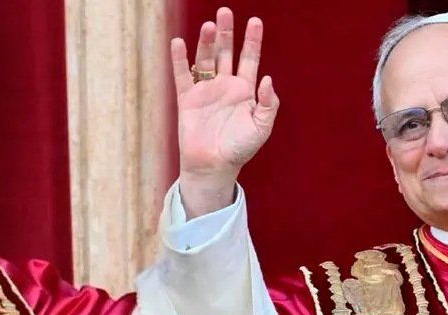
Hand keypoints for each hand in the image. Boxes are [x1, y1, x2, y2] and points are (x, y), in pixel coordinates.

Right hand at [171, 8, 278, 217]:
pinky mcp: (187, 99)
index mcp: (244, 91)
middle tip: (225, 12)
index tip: (255, 21)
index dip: (252, 41)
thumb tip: (267, 79)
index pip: (249, 59)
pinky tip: (179, 43)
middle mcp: (224, 86)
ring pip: (205, 59)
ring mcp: (205, 91)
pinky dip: (180, 60)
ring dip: (206, 42)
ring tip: (208, 26)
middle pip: (225, 52)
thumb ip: (268, 104)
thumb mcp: (261, 128)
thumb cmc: (239, 150)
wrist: (213, 167)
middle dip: (226, 33)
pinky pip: (183, 75)